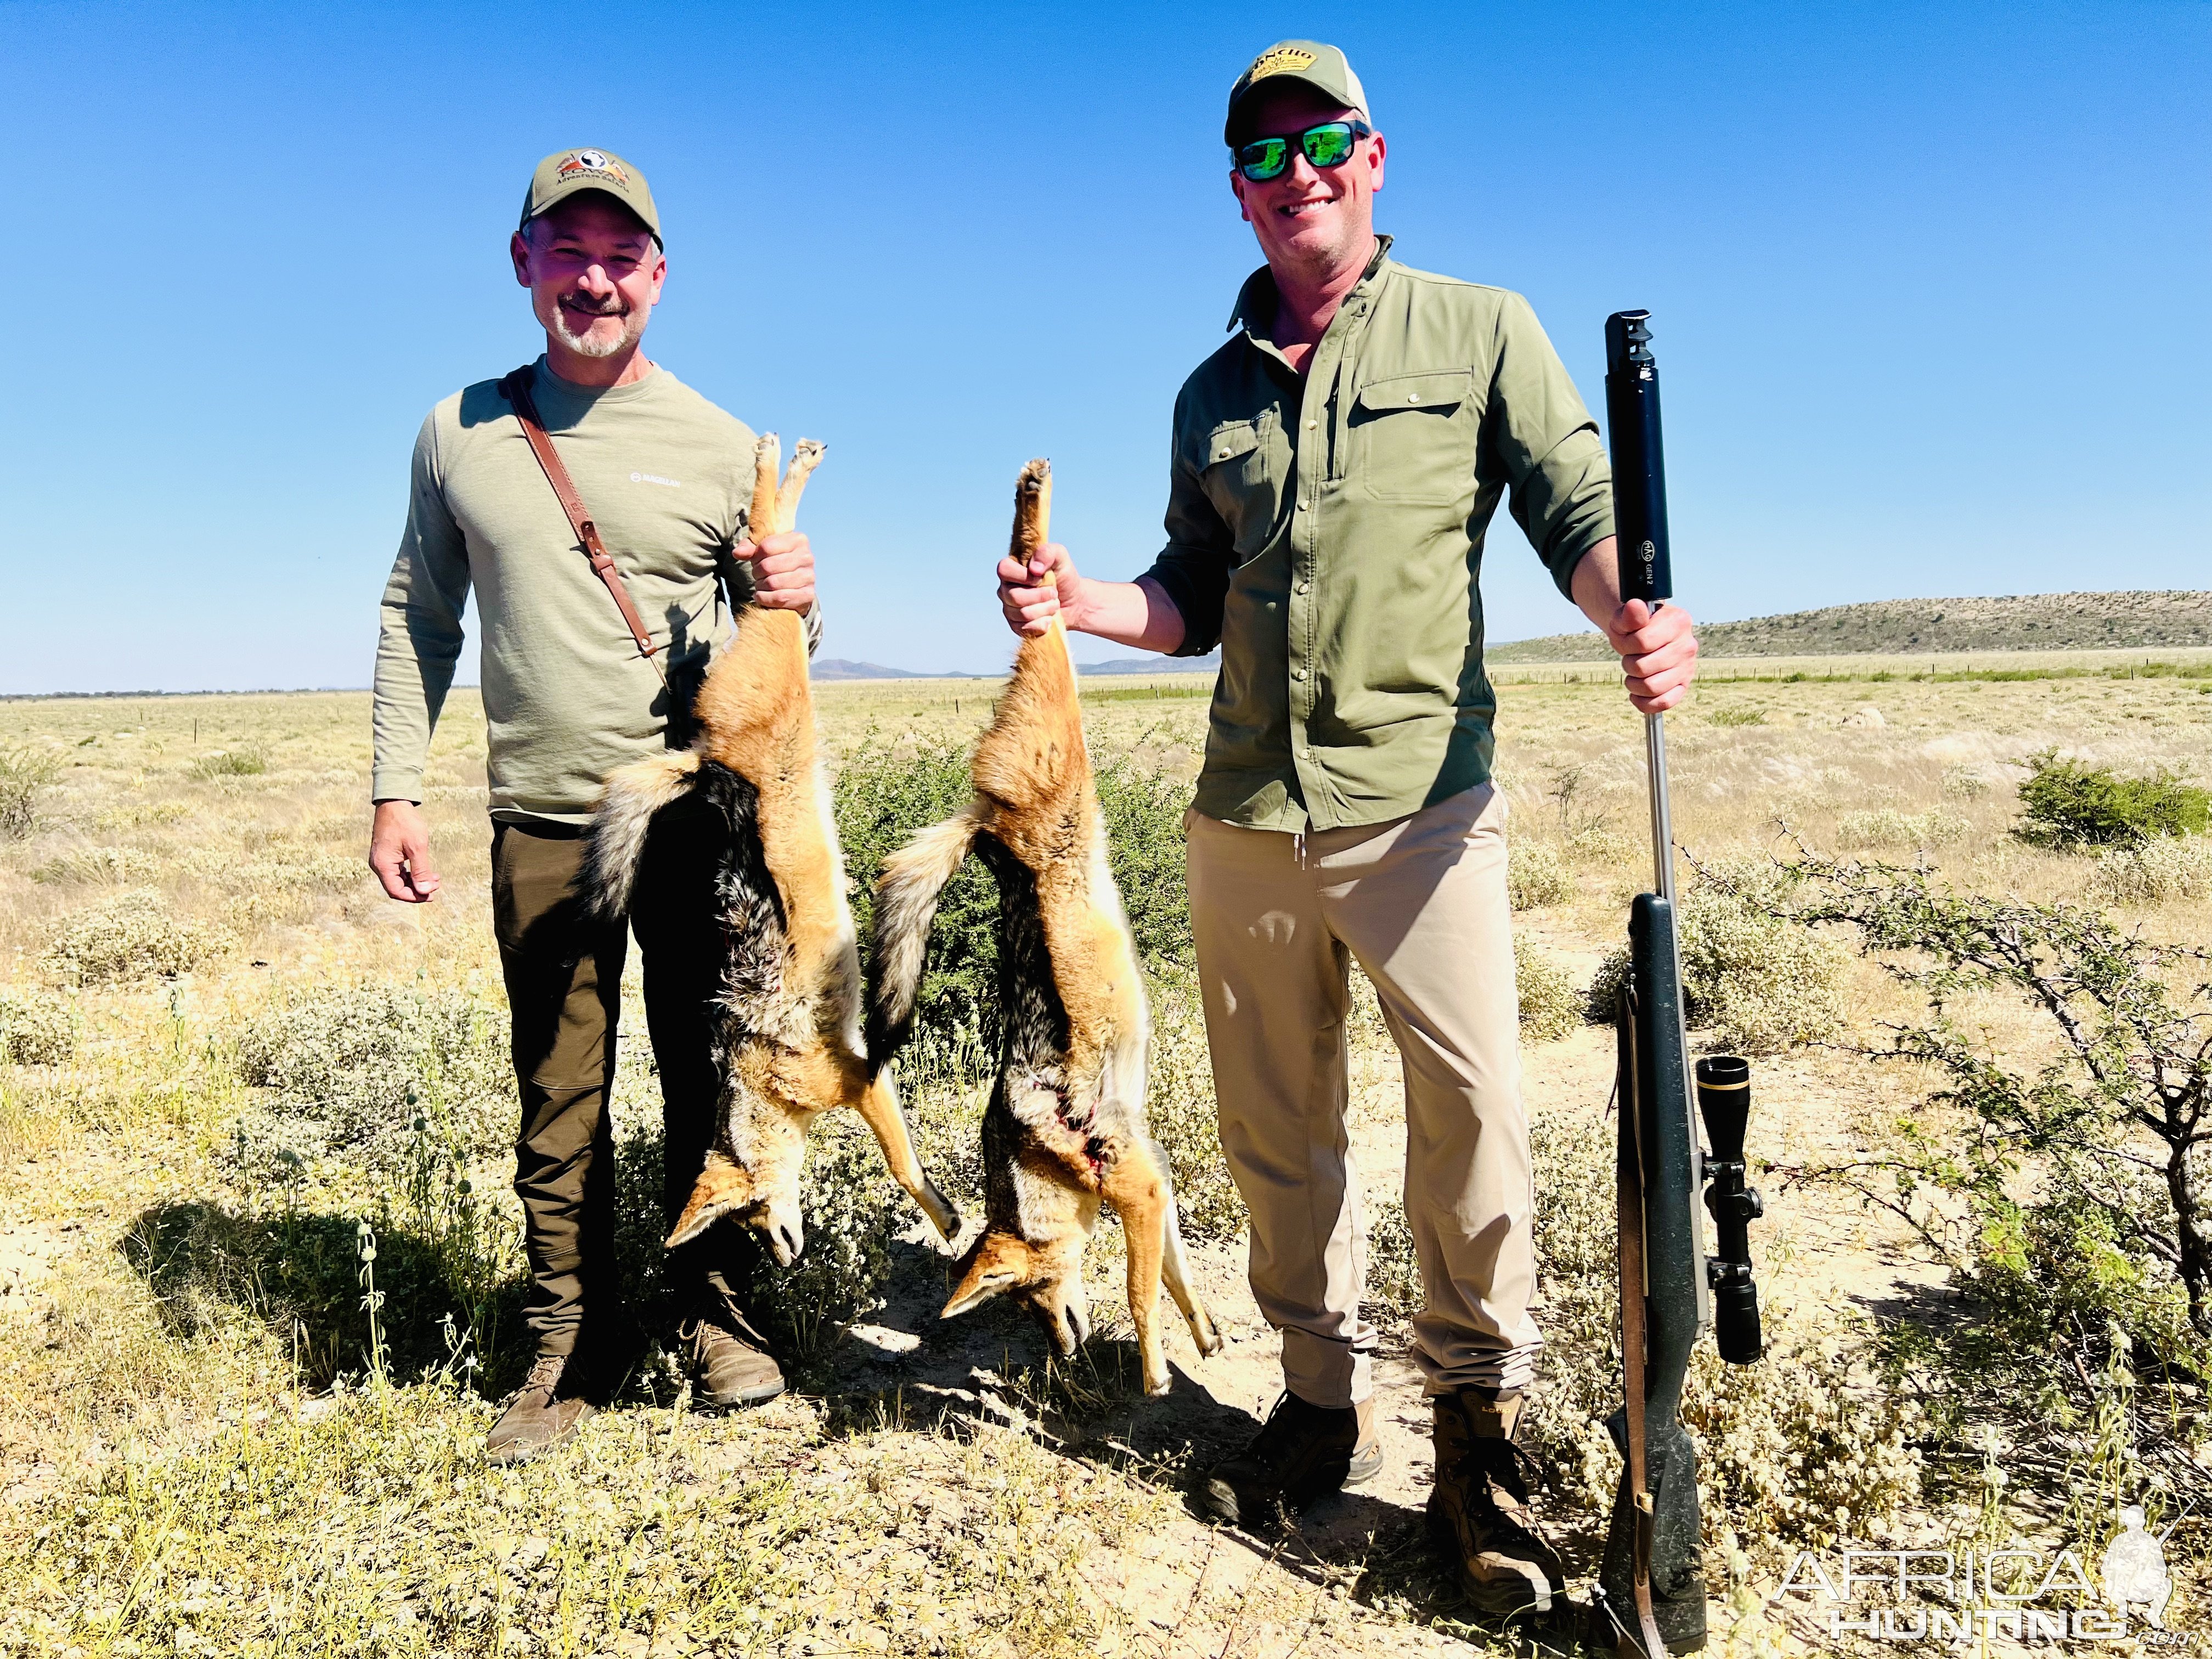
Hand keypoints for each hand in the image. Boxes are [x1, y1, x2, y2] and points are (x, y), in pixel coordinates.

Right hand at [369, 800, 440, 902]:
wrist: (394, 803)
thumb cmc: (405, 822)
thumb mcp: (417, 847)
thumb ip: (421, 871)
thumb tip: (424, 892)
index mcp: (383, 865)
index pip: (396, 891)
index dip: (414, 896)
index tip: (431, 894)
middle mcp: (378, 865)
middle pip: (397, 888)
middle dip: (417, 890)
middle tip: (436, 886)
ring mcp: (381, 860)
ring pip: (398, 880)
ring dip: (416, 882)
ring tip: (435, 879)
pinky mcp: (386, 855)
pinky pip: (397, 872)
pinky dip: (411, 874)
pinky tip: (426, 872)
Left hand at [734, 530, 814, 612]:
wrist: (796, 585)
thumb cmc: (777, 563)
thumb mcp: (762, 551)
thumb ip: (748, 548)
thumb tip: (737, 553)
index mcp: (798, 540)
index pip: (766, 547)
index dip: (755, 556)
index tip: (755, 561)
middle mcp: (807, 557)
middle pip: (768, 566)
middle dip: (757, 573)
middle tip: (758, 575)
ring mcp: (809, 577)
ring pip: (773, 583)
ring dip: (761, 586)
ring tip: (761, 585)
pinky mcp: (808, 595)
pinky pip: (780, 597)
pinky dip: (766, 599)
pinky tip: (763, 597)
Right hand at [996, 541, 1078, 637]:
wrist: (1074, 601)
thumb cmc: (1064, 577)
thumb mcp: (1060, 557)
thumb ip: (1047, 552)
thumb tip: (1034, 568)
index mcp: (1011, 570)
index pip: (1003, 570)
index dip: (1023, 575)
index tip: (1039, 577)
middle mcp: (1006, 589)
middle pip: (1014, 596)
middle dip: (1041, 596)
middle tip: (1054, 593)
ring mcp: (1010, 609)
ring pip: (1023, 613)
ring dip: (1045, 609)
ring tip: (1054, 604)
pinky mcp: (1017, 626)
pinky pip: (1026, 628)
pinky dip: (1043, 623)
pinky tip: (1049, 618)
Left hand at [1604, 598, 1698, 712]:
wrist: (1643, 634)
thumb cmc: (1634, 627)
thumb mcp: (1625, 617)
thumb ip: (1629, 613)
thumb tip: (1635, 607)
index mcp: (1677, 622)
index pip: (1642, 642)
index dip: (1625, 645)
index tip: (1625, 641)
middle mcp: (1688, 645)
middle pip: (1643, 667)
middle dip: (1628, 664)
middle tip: (1630, 657)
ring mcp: (1687, 667)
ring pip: (1652, 687)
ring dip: (1633, 684)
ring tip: (1633, 674)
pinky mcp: (1683, 685)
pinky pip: (1665, 703)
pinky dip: (1645, 703)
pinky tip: (1636, 694)